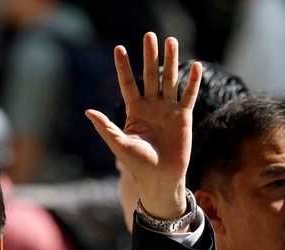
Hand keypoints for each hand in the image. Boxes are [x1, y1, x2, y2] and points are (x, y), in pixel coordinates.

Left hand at [86, 32, 200, 221]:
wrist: (160, 178)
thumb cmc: (138, 165)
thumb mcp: (119, 145)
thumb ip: (106, 128)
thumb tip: (88, 112)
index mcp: (134, 111)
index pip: (127, 83)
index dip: (123, 66)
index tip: (119, 48)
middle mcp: (151, 106)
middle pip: (150, 75)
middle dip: (149, 56)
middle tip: (149, 35)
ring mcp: (168, 109)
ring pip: (170, 80)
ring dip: (171, 61)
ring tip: (171, 40)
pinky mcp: (184, 116)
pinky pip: (188, 95)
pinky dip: (192, 82)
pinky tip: (196, 66)